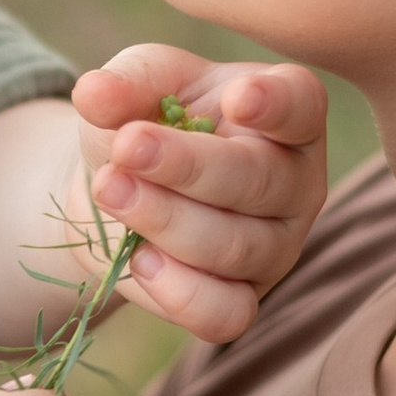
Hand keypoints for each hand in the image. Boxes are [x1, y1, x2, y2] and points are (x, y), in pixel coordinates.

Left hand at [72, 48, 328, 344]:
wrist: (119, 188)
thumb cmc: (148, 120)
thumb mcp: (138, 84)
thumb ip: (126, 82)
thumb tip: (93, 93)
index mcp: (289, 111)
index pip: (301, 104)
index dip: (276, 104)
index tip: (237, 98)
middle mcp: (297, 181)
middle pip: (258, 181)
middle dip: (186, 167)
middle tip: (125, 146)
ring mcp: (278, 247)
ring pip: (234, 247)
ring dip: (164, 220)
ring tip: (109, 189)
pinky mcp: (245, 300)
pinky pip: (224, 313)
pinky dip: (178, 292)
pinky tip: (139, 259)